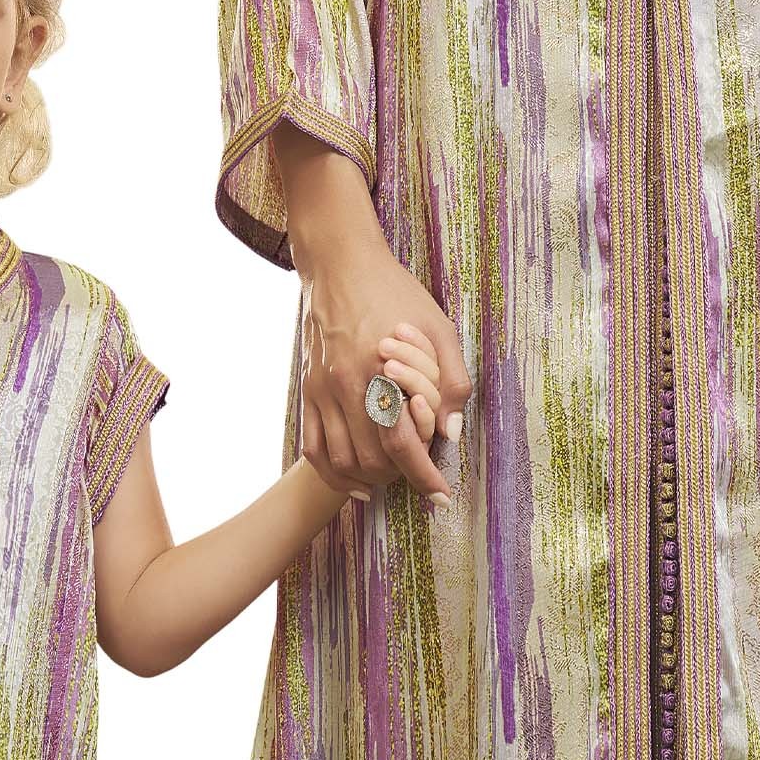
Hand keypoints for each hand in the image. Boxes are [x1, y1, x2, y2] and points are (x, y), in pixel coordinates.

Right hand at [295, 249, 469, 505]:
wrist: (341, 264)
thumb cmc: (395, 292)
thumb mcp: (439, 327)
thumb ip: (452, 382)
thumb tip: (451, 433)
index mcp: (382, 371)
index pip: (403, 444)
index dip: (424, 476)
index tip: (440, 495)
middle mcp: (347, 386)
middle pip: (372, 460)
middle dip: (399, 476)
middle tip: (420, 474)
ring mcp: (322, 389)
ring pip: (342, 460)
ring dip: (368, 479)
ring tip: (393, 477)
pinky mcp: (307, 389)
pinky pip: (311, 447)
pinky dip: (333, 473)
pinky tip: (354, 483)